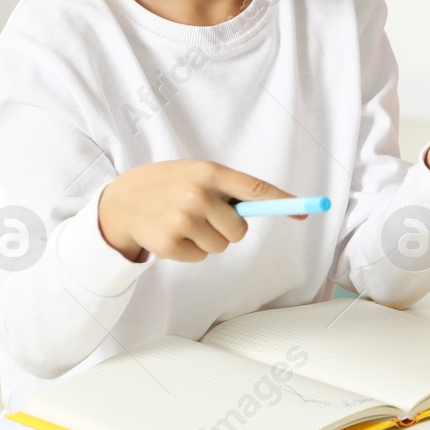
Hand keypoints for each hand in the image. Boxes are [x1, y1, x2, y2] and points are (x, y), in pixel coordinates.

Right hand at [98, 160, 297, 262]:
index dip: (283, 201)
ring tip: (184, 223)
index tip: (307, 211)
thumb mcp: (197, 174)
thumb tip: (272, 205)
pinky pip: (201, 257)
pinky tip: (172, 235)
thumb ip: (228, 188)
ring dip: (208, 240)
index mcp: (209, 172)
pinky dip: (190, 251)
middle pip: (239, 230)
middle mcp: (197, 194)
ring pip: (221, 246)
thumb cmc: (170, 185)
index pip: (256, 189)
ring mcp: (182, 220)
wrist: (122, 200)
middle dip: (228, 229)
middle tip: (205, 217)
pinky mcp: (169, 244)